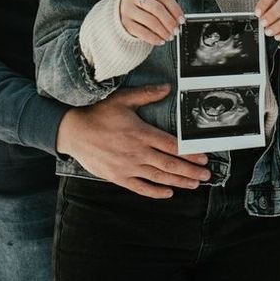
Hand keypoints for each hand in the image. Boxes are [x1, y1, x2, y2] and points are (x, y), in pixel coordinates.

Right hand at [56, 84, 209, 198]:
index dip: (190, 153)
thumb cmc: (98, 113)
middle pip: (170, 164)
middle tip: (207, 174)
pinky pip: (140, 188)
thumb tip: (168, 88)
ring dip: (178, 181)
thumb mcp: (122, 99)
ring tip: (195, 184)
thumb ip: (146, 94)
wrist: (73, 131)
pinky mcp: (118, 176)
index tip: (204, 157)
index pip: (172, 145)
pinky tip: (168, 193)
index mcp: (141, 133)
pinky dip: (155, 192)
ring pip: (158, 177)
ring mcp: (128, 167)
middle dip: (190, 170)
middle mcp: (137, 152)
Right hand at [119, 0, 184, 45]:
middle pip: (157, 8)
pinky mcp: (124, 24)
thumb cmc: (138, 4)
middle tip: (176, 30)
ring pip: (151, 21)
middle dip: (170, 22)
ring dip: (163, 31)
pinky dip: (154, 38)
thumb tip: (178, 20)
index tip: (182, 20)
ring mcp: (127, 10)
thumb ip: (162, 5)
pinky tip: (160, 41)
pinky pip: (143, 33)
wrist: (116, 10)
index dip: (175, 9)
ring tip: (169, 37)